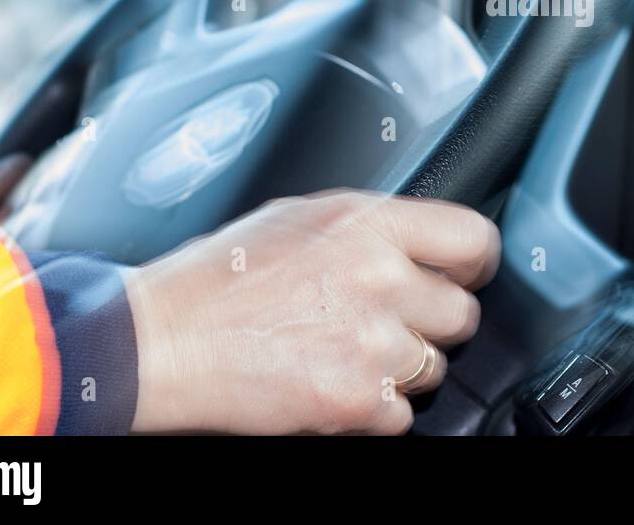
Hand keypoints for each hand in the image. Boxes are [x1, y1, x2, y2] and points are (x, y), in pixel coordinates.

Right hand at [126, 189, 499, 434]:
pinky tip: (329, 383)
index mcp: (368, 223)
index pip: (475, 239)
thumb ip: (368, 227)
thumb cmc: (215, 280)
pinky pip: (402, 415)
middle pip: (462, 313)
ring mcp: (372, 343)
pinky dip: (372, 410)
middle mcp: (380, 277)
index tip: (460, 275)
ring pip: (434, 367)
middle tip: (386, 322)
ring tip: (343, 352)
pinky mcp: (356, 400)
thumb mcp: (298, 218)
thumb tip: (415, 241)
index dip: (472, 264)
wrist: (158, 344)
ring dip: (399, 368)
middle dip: (430, 322)